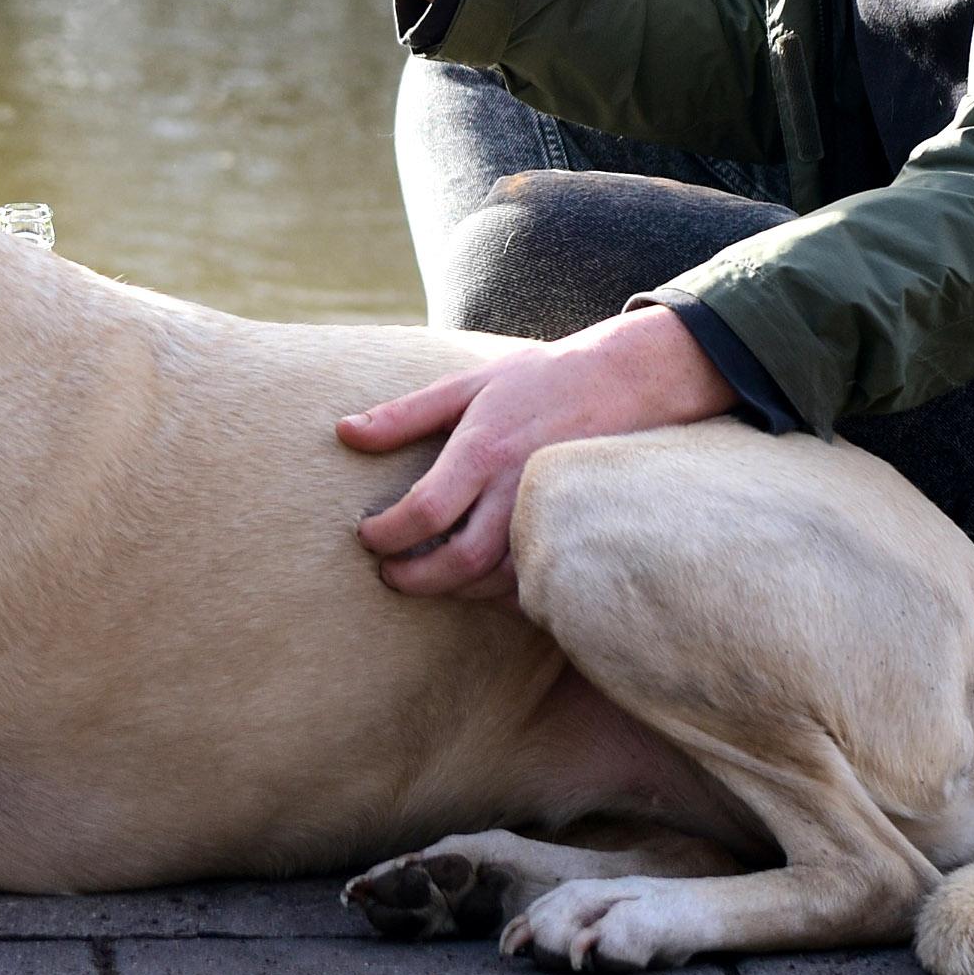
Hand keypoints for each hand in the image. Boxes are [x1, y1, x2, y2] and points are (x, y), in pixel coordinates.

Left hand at [335, 305, 734, 599]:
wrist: (630, 379)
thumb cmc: (541, 379)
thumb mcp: (467, 384)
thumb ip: (404, 414)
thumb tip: (344, 432)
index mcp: (483, 449)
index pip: (424, 512)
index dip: (387, 535)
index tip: (367, 536)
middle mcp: (517, 488)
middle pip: (460, 560)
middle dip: (416, 579)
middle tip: (390, 575)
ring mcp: (551, 514)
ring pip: (499, 581)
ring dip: (456, 591)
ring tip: (429, 577)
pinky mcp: (577, 531)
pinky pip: (537, 583)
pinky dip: (501, 595)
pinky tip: (479, 583)